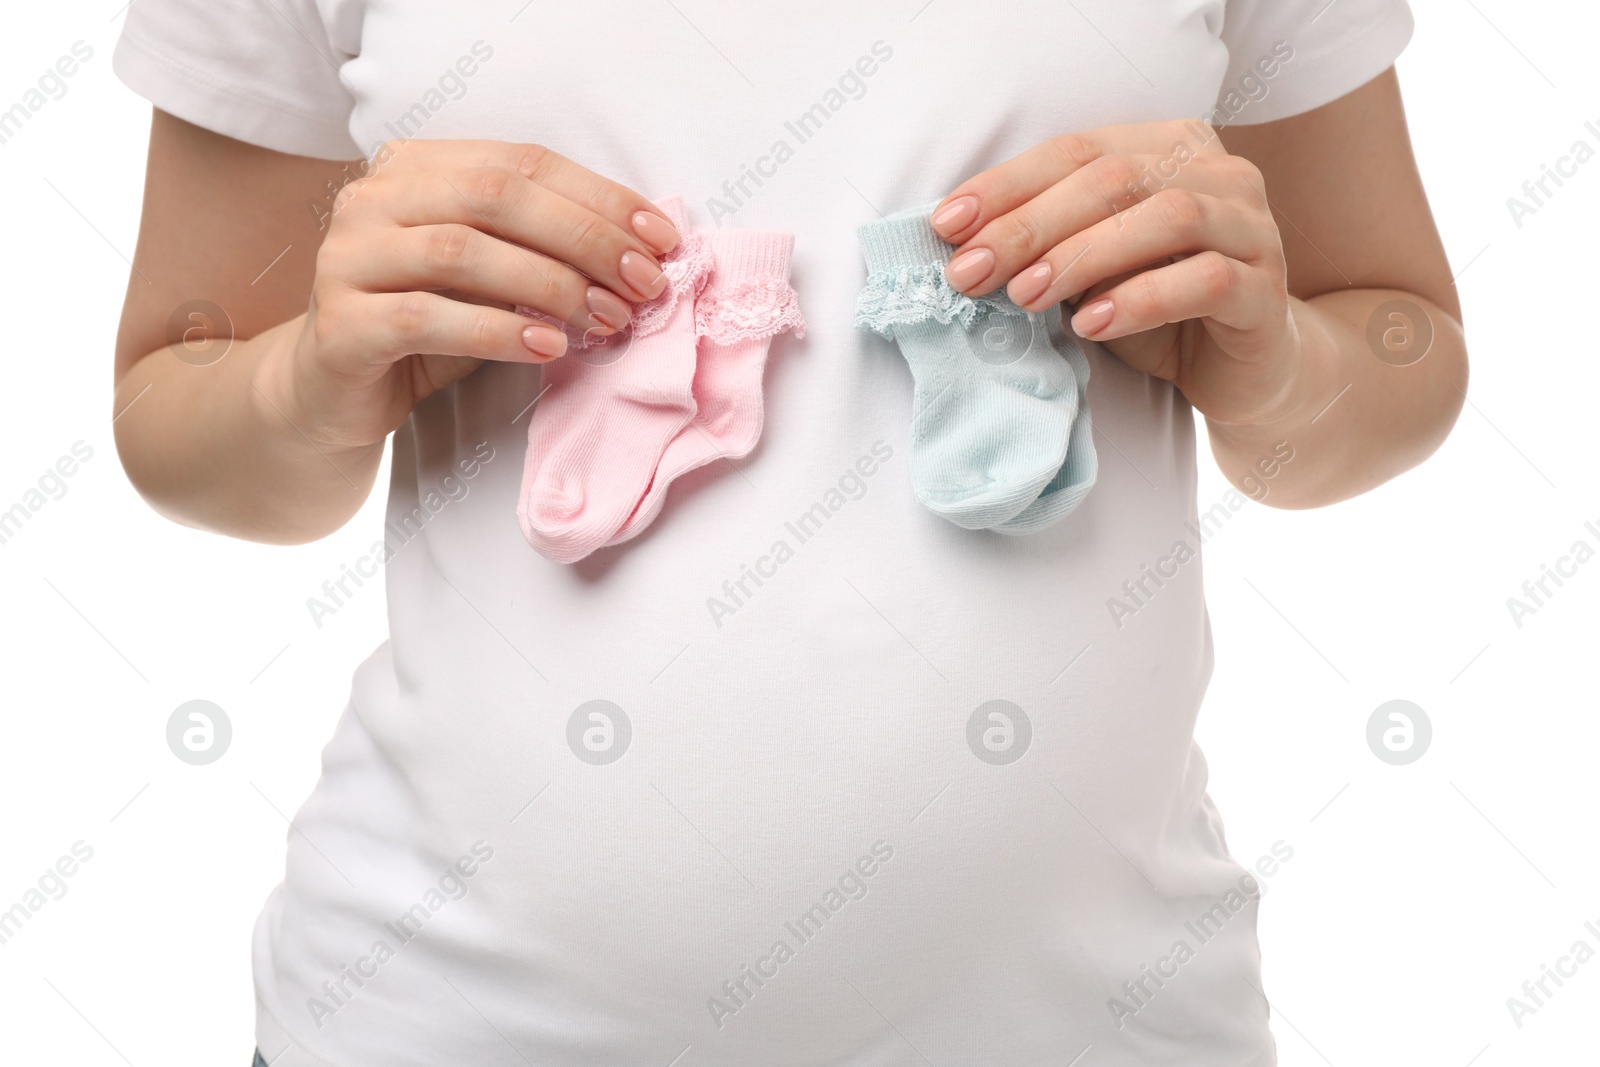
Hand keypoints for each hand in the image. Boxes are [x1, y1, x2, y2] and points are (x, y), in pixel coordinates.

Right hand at [257, 139, 681, 448]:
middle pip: (494, 196)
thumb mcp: (490, 277)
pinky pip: (428, 318)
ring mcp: (347, 258)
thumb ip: (542, 249)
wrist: (332, 393)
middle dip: (584, 238)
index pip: (520, 162)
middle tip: (643, 283)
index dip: (598, 197)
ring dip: (551, 285)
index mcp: (413, 167)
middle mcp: (372, 198)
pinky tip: (549, 347)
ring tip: (608, 318)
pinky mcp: (341, 324)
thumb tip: (642, 249)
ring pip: (462, 251)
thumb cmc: (427, 326)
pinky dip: (499, 331)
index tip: (661, 239)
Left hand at [930, 121, 1301, 428]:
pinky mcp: (1265, 291)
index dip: (1006, 185)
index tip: (945, 226)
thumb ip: (1049, 248)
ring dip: (1081, 256)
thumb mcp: (1091, 274)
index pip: (1076, 151)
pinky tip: (1091, 324)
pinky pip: (1205, 280)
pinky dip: (1140, 300)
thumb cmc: (1159, 314)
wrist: (1250, 372)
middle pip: (1114, 179)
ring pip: (1167, 217)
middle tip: (971, 272)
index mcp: (1171, 148)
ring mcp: (1252, 228)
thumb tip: (966, 248)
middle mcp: (1220, 174)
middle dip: (1030, 226)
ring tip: (1024, 297)